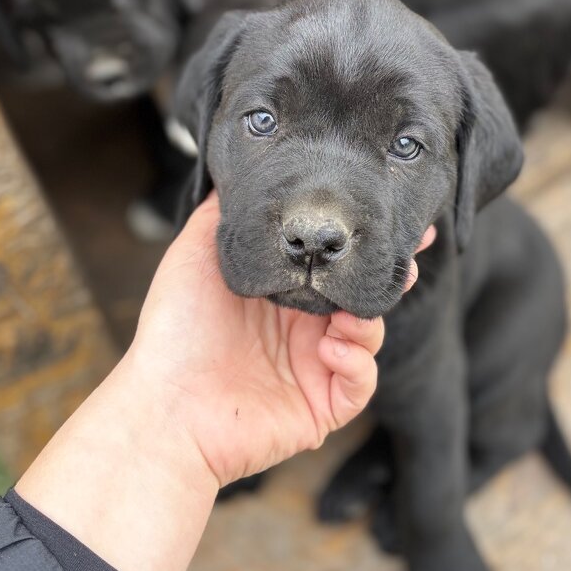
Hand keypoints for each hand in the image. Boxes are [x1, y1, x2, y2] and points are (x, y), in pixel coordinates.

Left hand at [129, 192, 435, 489]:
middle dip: (386, 274)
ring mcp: (313, 369)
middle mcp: (301, 330)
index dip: (359, 243)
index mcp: (280, 294)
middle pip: (360, 297)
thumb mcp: (197, 251)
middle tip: (406, 254)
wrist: (163, 404)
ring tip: (350, 310)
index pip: (330, 263)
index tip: (387, 215)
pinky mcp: (320, 407)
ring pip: (368, 336)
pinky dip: (357, 363)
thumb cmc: (174, 330)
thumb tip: (245, 163)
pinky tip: (331, 348)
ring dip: (368, 319)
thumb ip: (226, 209)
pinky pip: (360, 383)